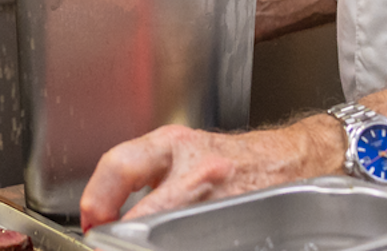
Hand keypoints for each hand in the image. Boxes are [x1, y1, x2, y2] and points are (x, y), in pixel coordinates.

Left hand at [78, 119, 340, 230]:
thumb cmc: (236, 158)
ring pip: (167, 234)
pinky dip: (180, 243)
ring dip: (149, 242)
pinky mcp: (236, 223)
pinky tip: (180, 241)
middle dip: (121, 238)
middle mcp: (196, 170)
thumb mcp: (184, 149)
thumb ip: (143, 174)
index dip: (96, 202)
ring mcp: (218, 200)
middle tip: (110, 244)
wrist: (294, 161)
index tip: (92, 224)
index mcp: (175, 146)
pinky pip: (196, 239)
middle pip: (143, 217)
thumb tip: (101, 214)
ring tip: (139, 243)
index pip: (119, 167)